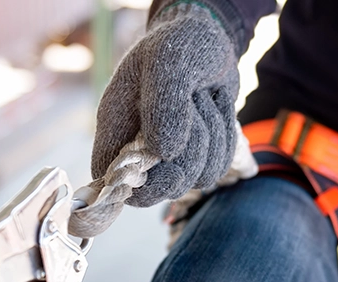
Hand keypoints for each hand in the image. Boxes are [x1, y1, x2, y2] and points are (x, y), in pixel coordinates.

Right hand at [91, 4, 239, 207]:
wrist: (209, 39)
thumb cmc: (181, 44)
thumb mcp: (169, 61)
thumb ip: (165, 105)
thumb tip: (166, 152)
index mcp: (116, 124)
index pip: (111, 178)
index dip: (138, 182)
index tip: (166, 153)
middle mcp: (138, 147)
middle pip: (163, 186)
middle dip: (191, 150)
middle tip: (196, 103)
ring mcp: (169, 155)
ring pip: (198, 178)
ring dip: (213, 137)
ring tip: (204, 98)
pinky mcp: (197, 155)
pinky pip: (218, 168)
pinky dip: (226, 139)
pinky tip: (216, 109)